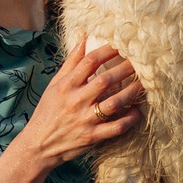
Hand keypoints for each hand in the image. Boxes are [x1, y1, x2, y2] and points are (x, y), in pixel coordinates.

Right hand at [15, 38, 142, 170]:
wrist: (38, 145)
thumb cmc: (47, 111)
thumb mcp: (55, 84)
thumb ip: (71, 62)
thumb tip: (83, 37)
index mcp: (66, 86)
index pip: (89, 62)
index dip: (107, 50)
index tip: (121, 44)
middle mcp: (76, 101)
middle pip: (104, 81)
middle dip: (124, 69)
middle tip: (139, 62)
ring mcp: (85, 120)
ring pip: (114, 103)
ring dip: (131, 92)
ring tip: (143, 84)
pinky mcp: (93, 137)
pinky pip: (116, 127)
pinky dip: (129, 119)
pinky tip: (137, 110)